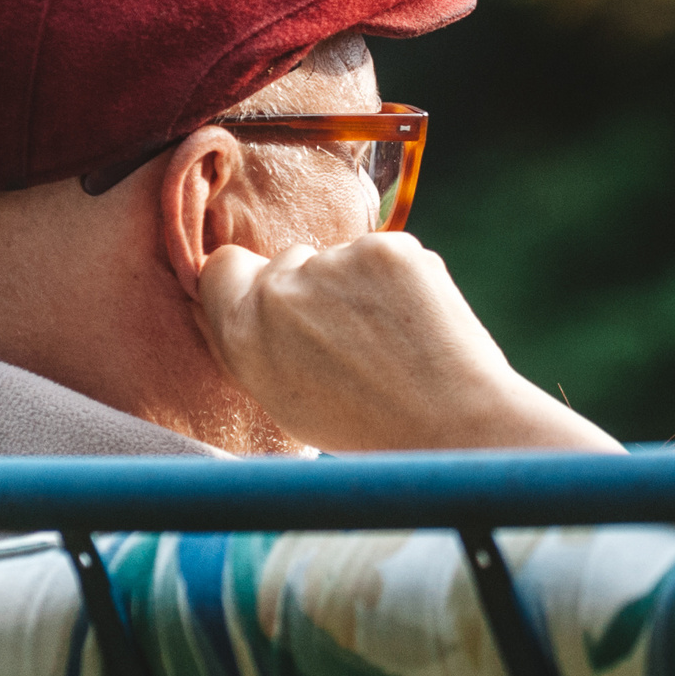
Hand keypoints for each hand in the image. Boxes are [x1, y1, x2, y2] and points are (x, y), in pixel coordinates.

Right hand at [196, 233, 620, 453]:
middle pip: (290, 261)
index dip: (250, 281)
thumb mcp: (284, 400)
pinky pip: (387, 254)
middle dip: (315, 288)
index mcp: (243, 333)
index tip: (278, 300)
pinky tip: (417, 323)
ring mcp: (335, 263)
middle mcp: (279, 290)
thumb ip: (259, 344)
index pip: (223, 268)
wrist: (451, 426)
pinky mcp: (387, 248)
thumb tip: (251, 303)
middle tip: (353, 340)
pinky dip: (402, 279)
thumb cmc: (369, 428)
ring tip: (393, 342)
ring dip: (362, 285)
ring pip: (344, 258)